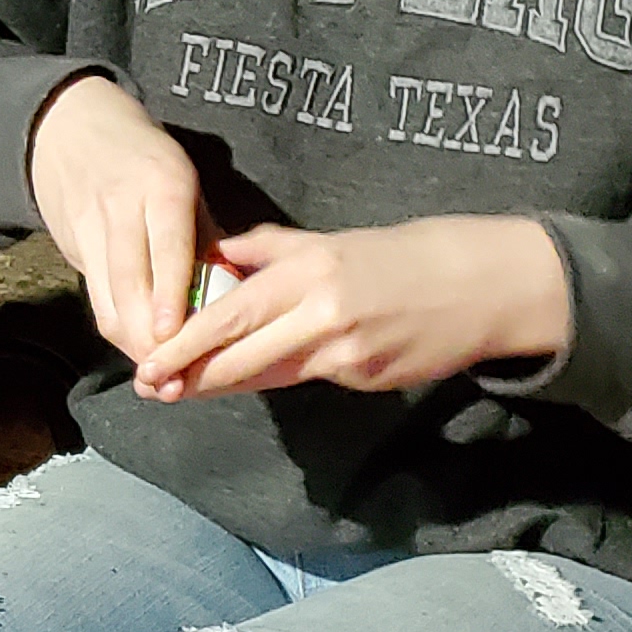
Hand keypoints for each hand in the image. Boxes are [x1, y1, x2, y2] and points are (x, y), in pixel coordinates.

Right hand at [26, 74, 208, 361]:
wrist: (68, 130)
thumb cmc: (144, 159)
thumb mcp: (184, 183)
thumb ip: (205, 237)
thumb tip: (231, 296)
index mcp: (162, 185)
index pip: (166, 247)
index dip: (170, 295)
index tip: (177, 335)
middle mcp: (121, 208)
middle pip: (129, 284)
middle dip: (148, 336)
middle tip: (172, 377)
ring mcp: (89, 228)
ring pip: (105, 299)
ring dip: (130, 341)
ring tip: (156, 375)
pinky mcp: (70, 247)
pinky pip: (95, 297)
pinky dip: (117, 327)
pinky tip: (137, 347)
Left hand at [132, 216, 570, 402]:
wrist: (483, 284)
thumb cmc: (400, 255)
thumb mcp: (329, 241)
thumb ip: (268, 250)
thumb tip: (214, 253)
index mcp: (307, 272)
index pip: (229, 315)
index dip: (185, 345)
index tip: (148, 362)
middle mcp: (322, 314)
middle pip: (241, 356)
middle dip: (192, 377)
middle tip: (151, 389)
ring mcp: (347, 352)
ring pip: (270, 376)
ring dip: (225, 386)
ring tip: (182, 391)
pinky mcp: (368, 379)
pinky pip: (311, 380)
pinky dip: (281, 377)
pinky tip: (255, 378)